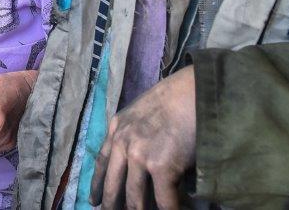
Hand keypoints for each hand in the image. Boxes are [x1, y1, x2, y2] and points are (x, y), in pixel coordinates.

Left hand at [90, 66, 195, 209]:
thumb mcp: (141, 109)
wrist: (194, 90)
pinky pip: (163, 201)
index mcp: (116, 128)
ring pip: (134, 198)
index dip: (97, 186)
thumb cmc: (175, 96)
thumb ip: (133, 131)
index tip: (94, 201)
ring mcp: (140, 156)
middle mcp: (122, 143)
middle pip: (113, 186)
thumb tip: (138, 157)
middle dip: (111, 206)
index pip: (101, 163)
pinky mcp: (161, 167)